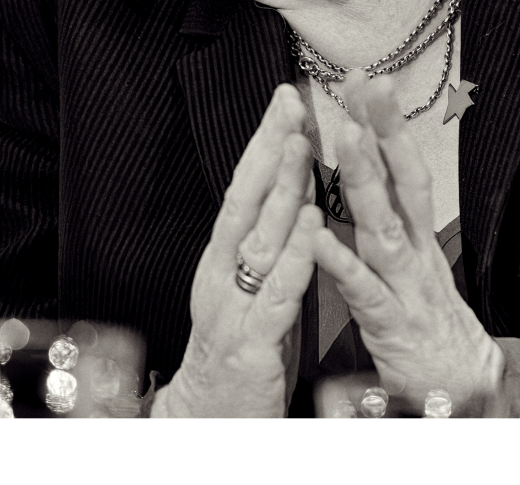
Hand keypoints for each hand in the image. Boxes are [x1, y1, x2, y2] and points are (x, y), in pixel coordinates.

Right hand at [155, 85, 321, 416]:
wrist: (207, 421)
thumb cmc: (238, 352)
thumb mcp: (252, 288)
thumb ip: (269, 243)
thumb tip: (292, 190)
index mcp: (223, 259)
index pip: (246, 189)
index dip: (265, 142)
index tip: (285, 98)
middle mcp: (221, 274)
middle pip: (246, 199)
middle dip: (268, 147)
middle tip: (289, 101)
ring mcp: (232, 307)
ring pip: (259, 237)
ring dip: (280, 188)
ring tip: (301, 143)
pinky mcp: (250, 343)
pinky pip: (277, 293)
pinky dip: (295, 256)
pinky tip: (311, 224)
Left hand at [311, 78, 504, 413]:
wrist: (467, 394)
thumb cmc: (433, 332)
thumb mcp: (417, 272)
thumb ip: (397, 228)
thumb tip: (378, 181)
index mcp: (418, 240)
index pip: (403, 170)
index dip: (388, 124)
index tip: (369, 80)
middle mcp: (416, 254)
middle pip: (402, 181)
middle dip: (384, 129)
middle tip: (366, 83)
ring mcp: (406, 287)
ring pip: (384, 224)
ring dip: (366, 179)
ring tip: (344, 136)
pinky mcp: (390, 325)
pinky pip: (363, 289)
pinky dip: (341, 261)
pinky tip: (317, 235)